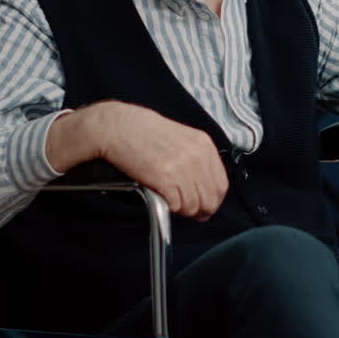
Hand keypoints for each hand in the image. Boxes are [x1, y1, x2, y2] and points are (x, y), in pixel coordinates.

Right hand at [50, 101, 228, 221]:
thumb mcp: (181, 138)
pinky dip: (170, 207)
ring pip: (194, 206)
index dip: (213, 200)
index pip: (221, 184)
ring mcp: (181, 167)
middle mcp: (196, 156)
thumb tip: (204, 185)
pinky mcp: (164, 178)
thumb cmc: (144, 132)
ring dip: (183, 209)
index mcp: (204, 145)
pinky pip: (176, 205)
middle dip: (200, 209)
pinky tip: (163, 198)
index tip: (205, 206)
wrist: (117, 127)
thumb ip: (197, 159)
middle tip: (189, 210)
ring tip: (172, 202)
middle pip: (211, 199)